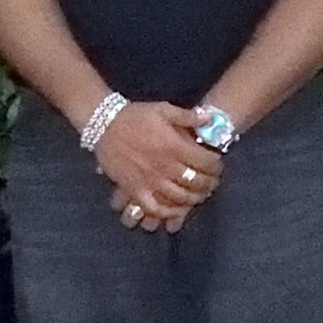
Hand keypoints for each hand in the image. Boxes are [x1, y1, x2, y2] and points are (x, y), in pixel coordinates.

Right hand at [91, 103, 221, 232]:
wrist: (104, 125)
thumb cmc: (135, 116)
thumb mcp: (164, 109)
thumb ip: (189, 116)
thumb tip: (211, 118)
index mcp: (174, 146)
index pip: (205, 162)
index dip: (216, 166)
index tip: (218, 166)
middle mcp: (164, 166)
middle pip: (196, 181)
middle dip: (209, 183)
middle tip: (213, 182)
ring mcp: (149, 180)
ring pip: (179, 197)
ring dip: (194, 198)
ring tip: (200, 195)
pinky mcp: (135, 190)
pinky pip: (154, 207)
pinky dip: (167, 212)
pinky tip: (176, 210)